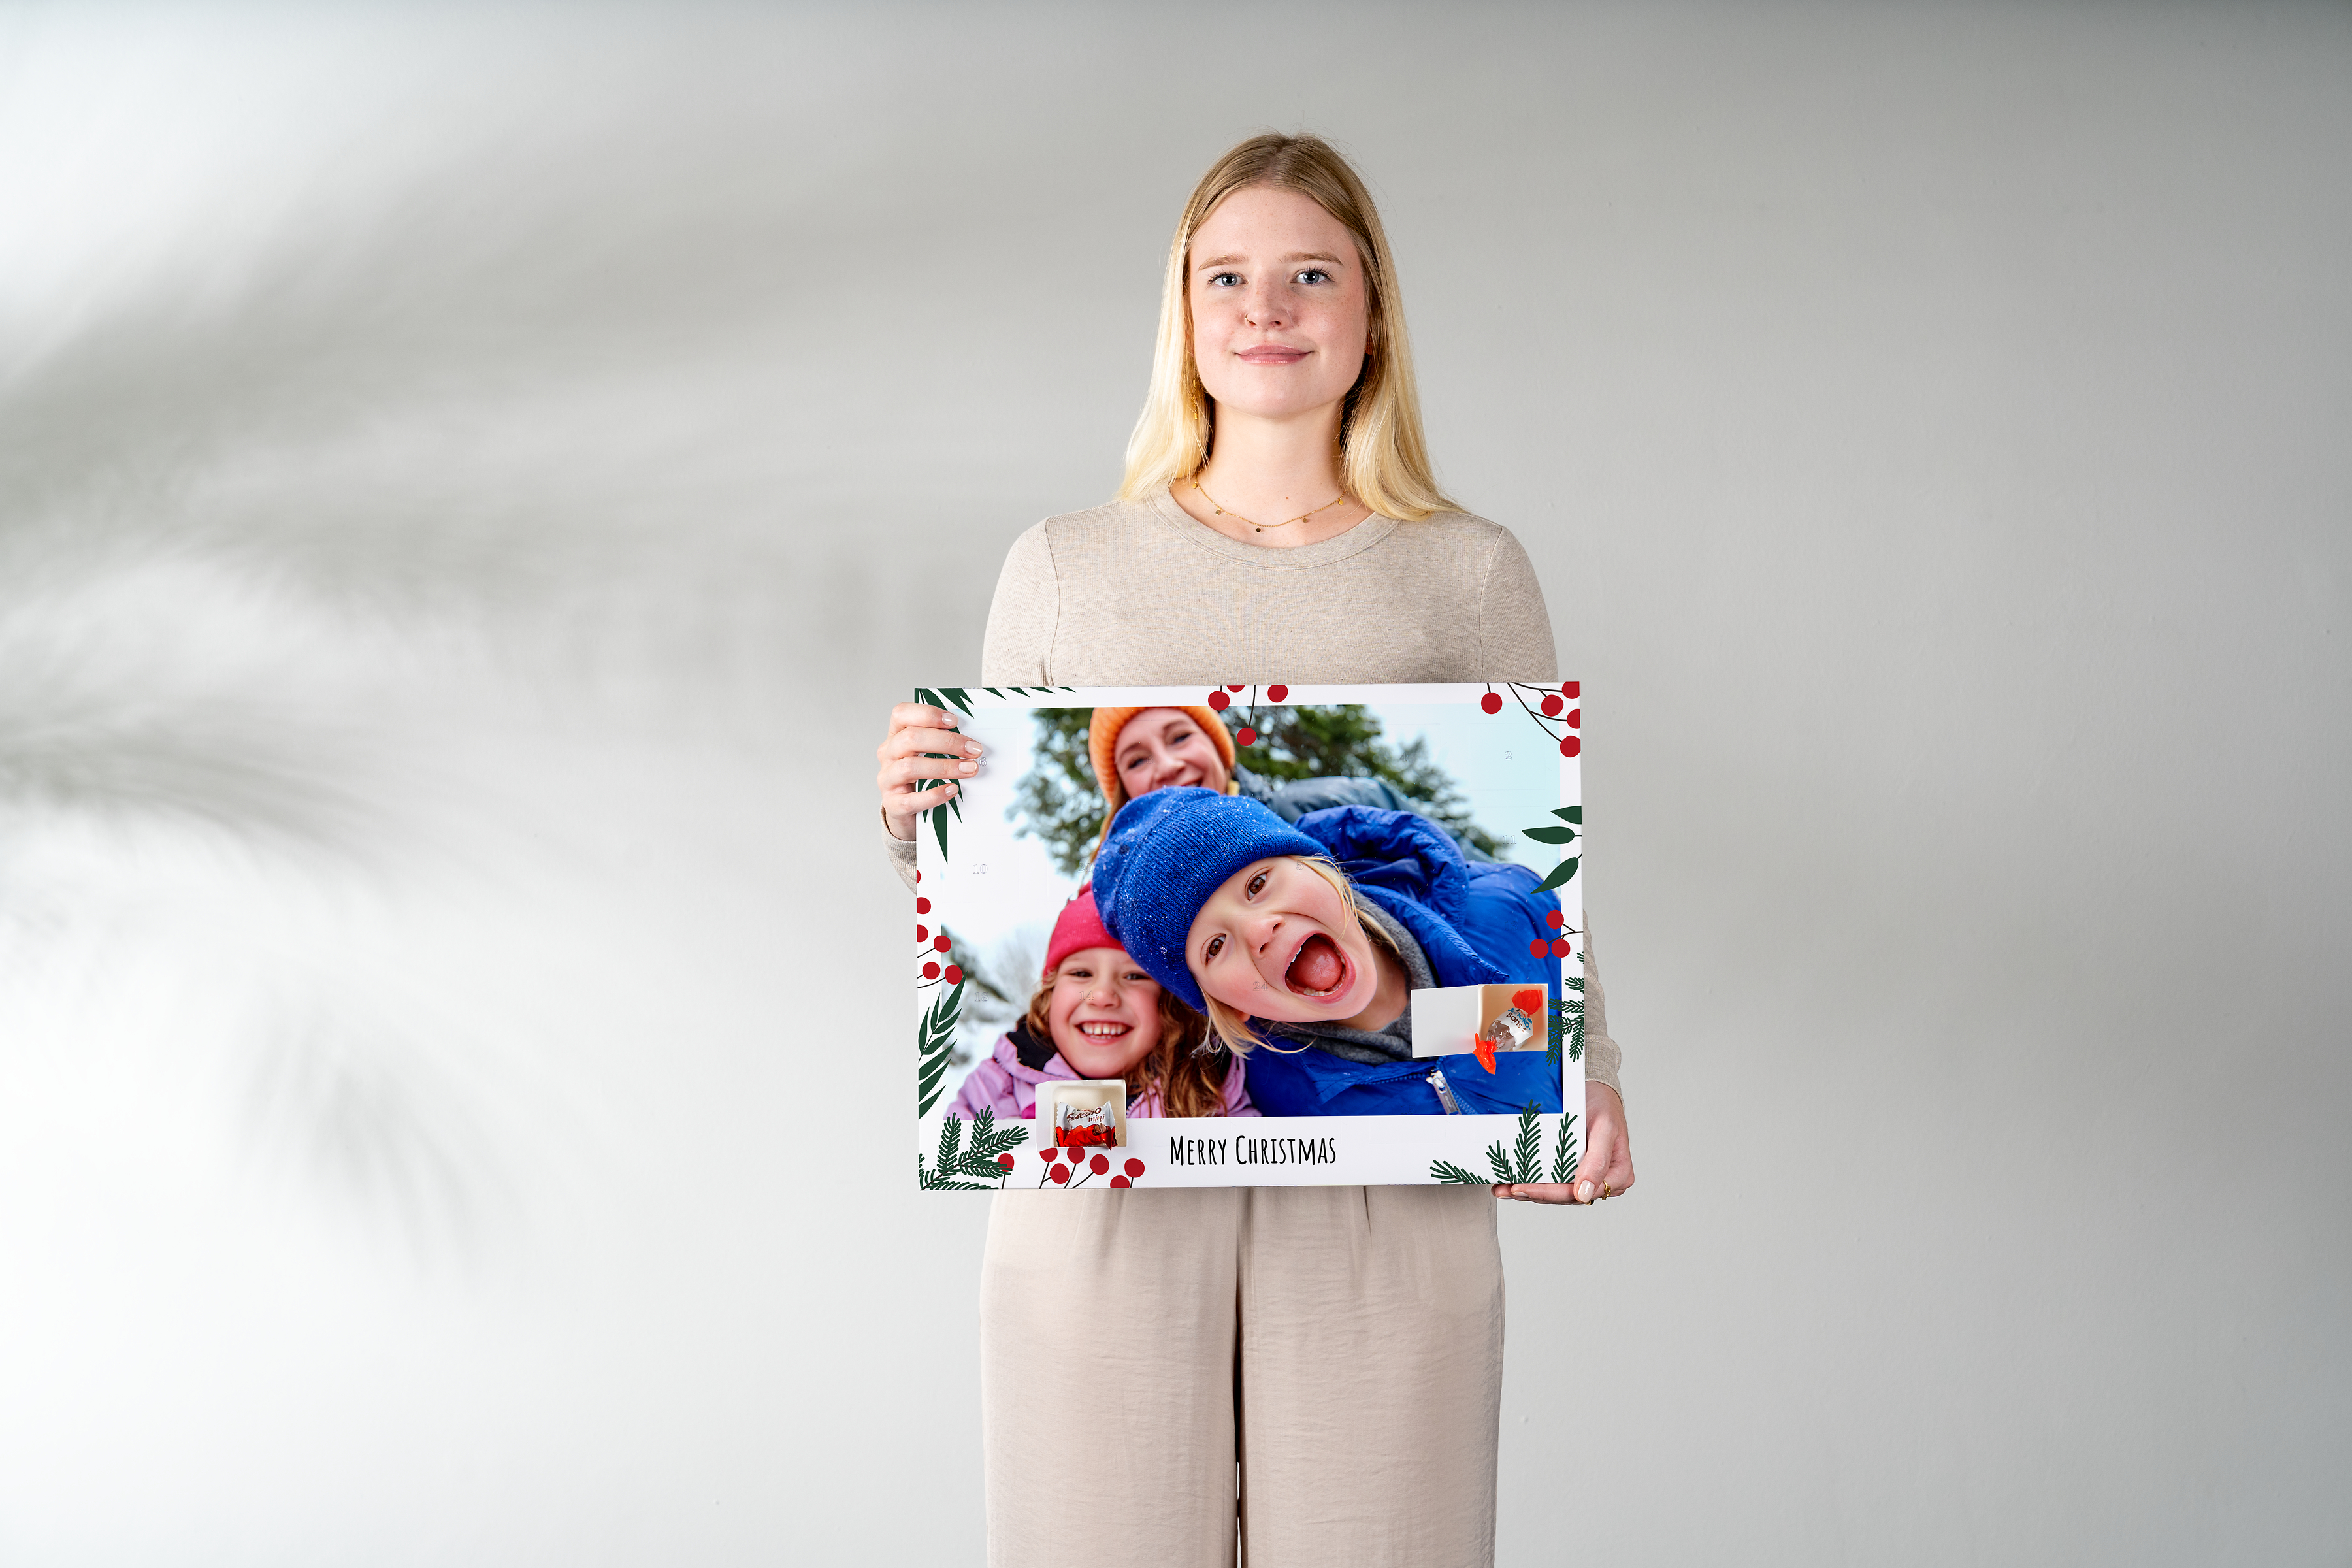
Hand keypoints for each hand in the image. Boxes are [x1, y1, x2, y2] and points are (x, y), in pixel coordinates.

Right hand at [876, 703, 982, 841]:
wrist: (907, 813)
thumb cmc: (920, 778)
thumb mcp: (927, 755)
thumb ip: (941, 744)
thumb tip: (970, 740)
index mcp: (896, 736)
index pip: (902, 713)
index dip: (927, 714)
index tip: (953, 721)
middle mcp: (888, 755)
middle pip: (910, 738)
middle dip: (946, 742)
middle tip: (972, 750)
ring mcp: (887, 780)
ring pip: (910, 767)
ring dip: (944, 767)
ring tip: (968, 769)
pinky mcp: (892, 804)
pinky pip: (911, 799)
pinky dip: (934, 794)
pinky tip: (952, 790)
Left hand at [1494, 1081, 1632, 1205]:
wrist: (1595, 1090)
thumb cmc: (1604, 1105)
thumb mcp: (1604, 1128)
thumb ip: (1597, 1161)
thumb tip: (1584, 1194)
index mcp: (1618, 1176)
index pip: (1580, 1193)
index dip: (1551, 1193)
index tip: (1525, 1188)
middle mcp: (1602, 1181)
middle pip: (1565, 1196)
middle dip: (1535, 1194)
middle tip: (1509, 1190)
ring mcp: (1585, 1177)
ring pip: (1555, 1192)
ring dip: (1529, 1191)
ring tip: (1503, 1189)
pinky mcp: (1571, 1170)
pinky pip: (1551, 1181)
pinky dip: (1530, 1181)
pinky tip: (1510, 1183)